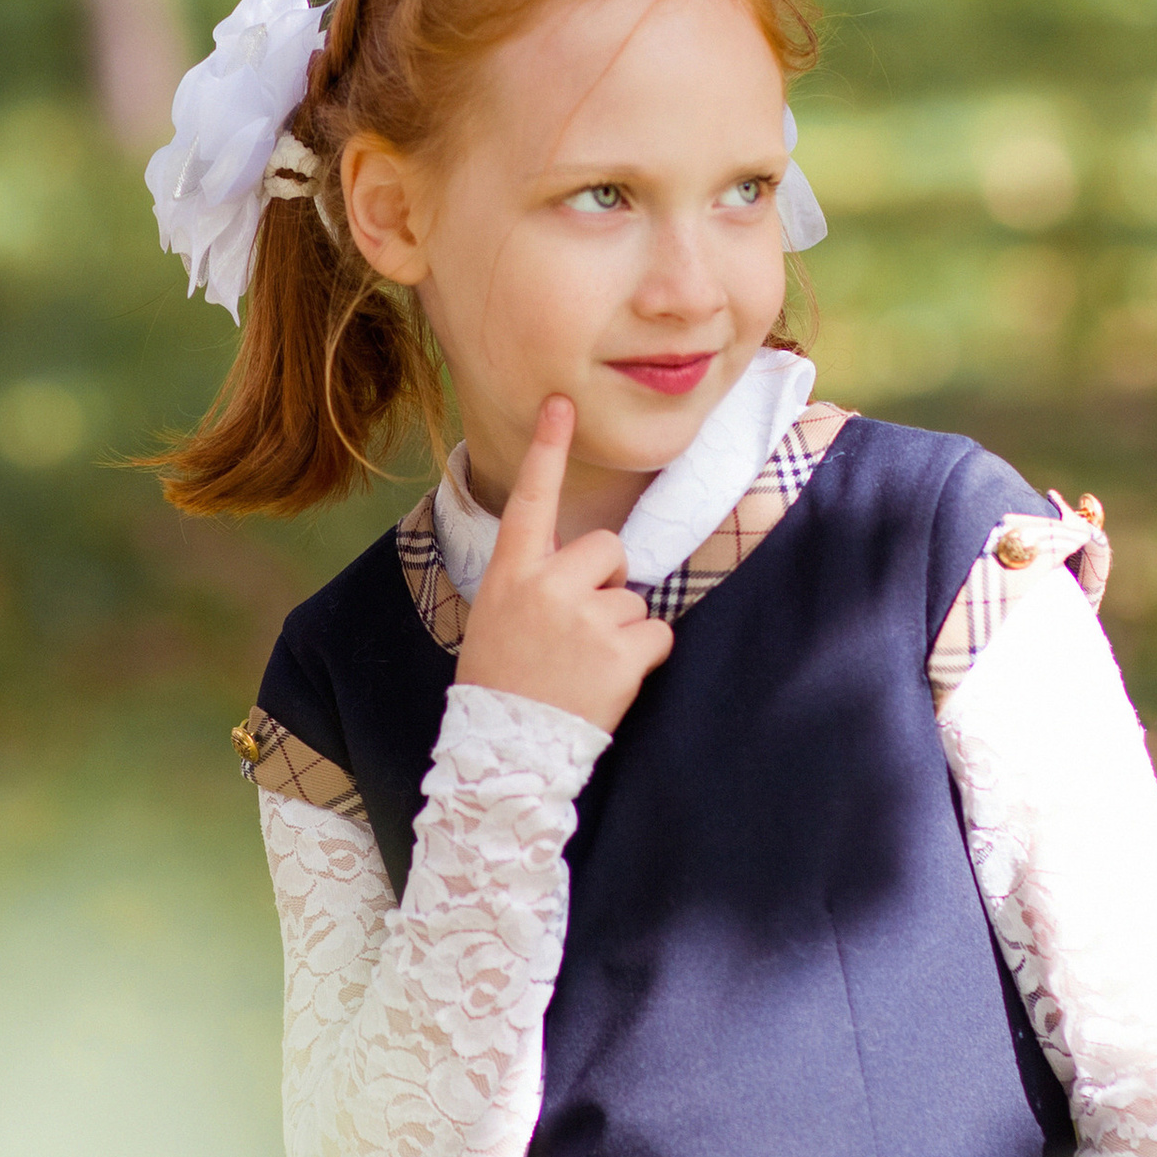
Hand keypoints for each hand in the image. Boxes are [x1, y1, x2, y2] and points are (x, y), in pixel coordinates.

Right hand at [455, 395, 672, 733]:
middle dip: (608, 582)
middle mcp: (547, 584)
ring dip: (622, 632)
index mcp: (511, 573)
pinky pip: (657, 633)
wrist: (505, 752)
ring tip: (583, 667)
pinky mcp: (619, 650)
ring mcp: (585, 616)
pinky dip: (645, 658)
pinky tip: (611, 682)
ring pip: (633, 598)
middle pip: (609, 548)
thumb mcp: (499, 617)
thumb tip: (589, 560)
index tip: (560, 403)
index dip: (547, 449)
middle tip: (579, 631)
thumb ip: (535, 580)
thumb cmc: (504, 682)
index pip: (531, 499)